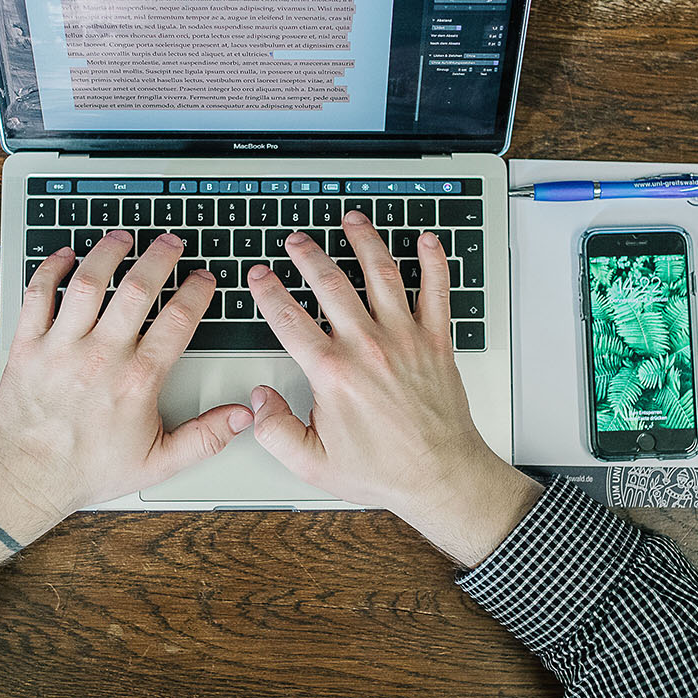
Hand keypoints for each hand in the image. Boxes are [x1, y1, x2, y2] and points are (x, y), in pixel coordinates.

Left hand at [0, 230, 252, 516]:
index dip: (196, 292)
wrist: (27, 478)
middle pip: (137, 289)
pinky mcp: (28, 345)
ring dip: (108, 253)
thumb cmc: (88, 469)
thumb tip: (242, 416)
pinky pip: (38, 295)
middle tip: (170, 242)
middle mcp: (101, 356)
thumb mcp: (158, 462)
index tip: (203, 279)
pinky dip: (50, 269)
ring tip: (123, 238)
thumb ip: (205, 437)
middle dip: (159, 258)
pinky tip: (65, 257)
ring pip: (88, 283)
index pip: (177, 320)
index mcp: (137, 380)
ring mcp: (62, 346)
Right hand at [245, 212, 541, 566]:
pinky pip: (437, 290)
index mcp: (334, 373)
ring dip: (364, 242)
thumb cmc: (383, 470)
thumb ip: (275, 431)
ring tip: (351, 221)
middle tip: (296, 240)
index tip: (259, 276)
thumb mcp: (313, 463)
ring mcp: (405, 338)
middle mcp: (368, 347)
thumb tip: (256, 400)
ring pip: (381, 274)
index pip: (289, 319)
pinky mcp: (436, 340)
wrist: (440, 476)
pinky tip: (428, 241)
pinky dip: (434, 262)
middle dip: (308, 256)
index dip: (268, 292)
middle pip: (331, 284)